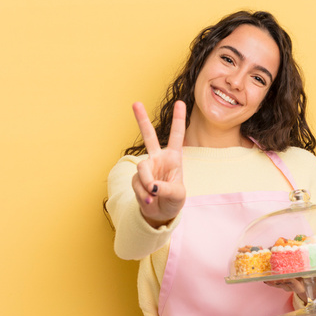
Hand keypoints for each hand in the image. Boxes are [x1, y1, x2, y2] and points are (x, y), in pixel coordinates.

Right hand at [131, 101, 186, 227]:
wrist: (161, 213)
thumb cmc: (174, 200)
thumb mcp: (177, 195)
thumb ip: (166, 189)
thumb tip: (151, 186)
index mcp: (173, 158)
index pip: (176, 136)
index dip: (178, 120)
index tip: (180, 102)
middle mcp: (158, 159)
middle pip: (149, 136)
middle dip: (141, 120)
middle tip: (135, 103)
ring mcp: (146, 168)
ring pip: (142, 168)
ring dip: (146, 183)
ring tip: (153, 194)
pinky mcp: (136, 179)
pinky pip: (137, 184)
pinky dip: (144, 194)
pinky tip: (150, 200)